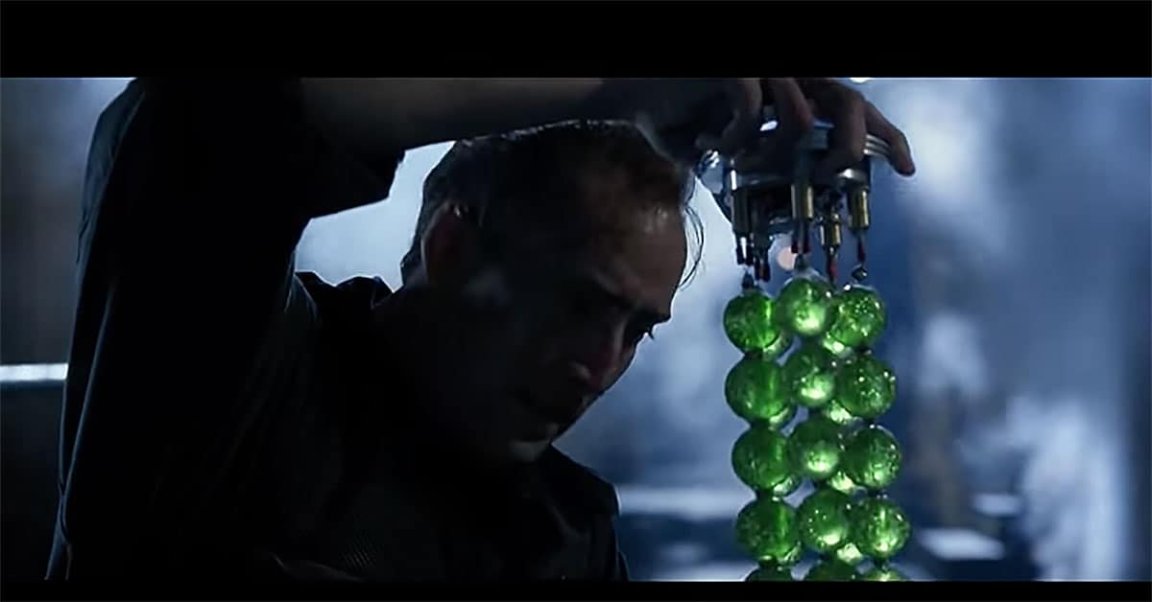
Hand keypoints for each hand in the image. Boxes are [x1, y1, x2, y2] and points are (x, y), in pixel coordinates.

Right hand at [621, 78, 915, 178]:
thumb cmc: (680, 123)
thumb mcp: (730, 156)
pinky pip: (753, 109)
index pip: (856, 110)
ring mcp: (764, 69)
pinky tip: (716, 143)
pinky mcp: (734, 68)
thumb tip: (782, 218)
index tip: (908, 169)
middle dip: (856, 141)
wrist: (634, 96)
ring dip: (781, 149)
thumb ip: (759, 174)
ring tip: (749, 164)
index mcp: (797, 94)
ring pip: (802, 109)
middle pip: (849, 99)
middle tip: (841, 174)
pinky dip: (738, 137)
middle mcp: (789, 78)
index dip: (887, 137)